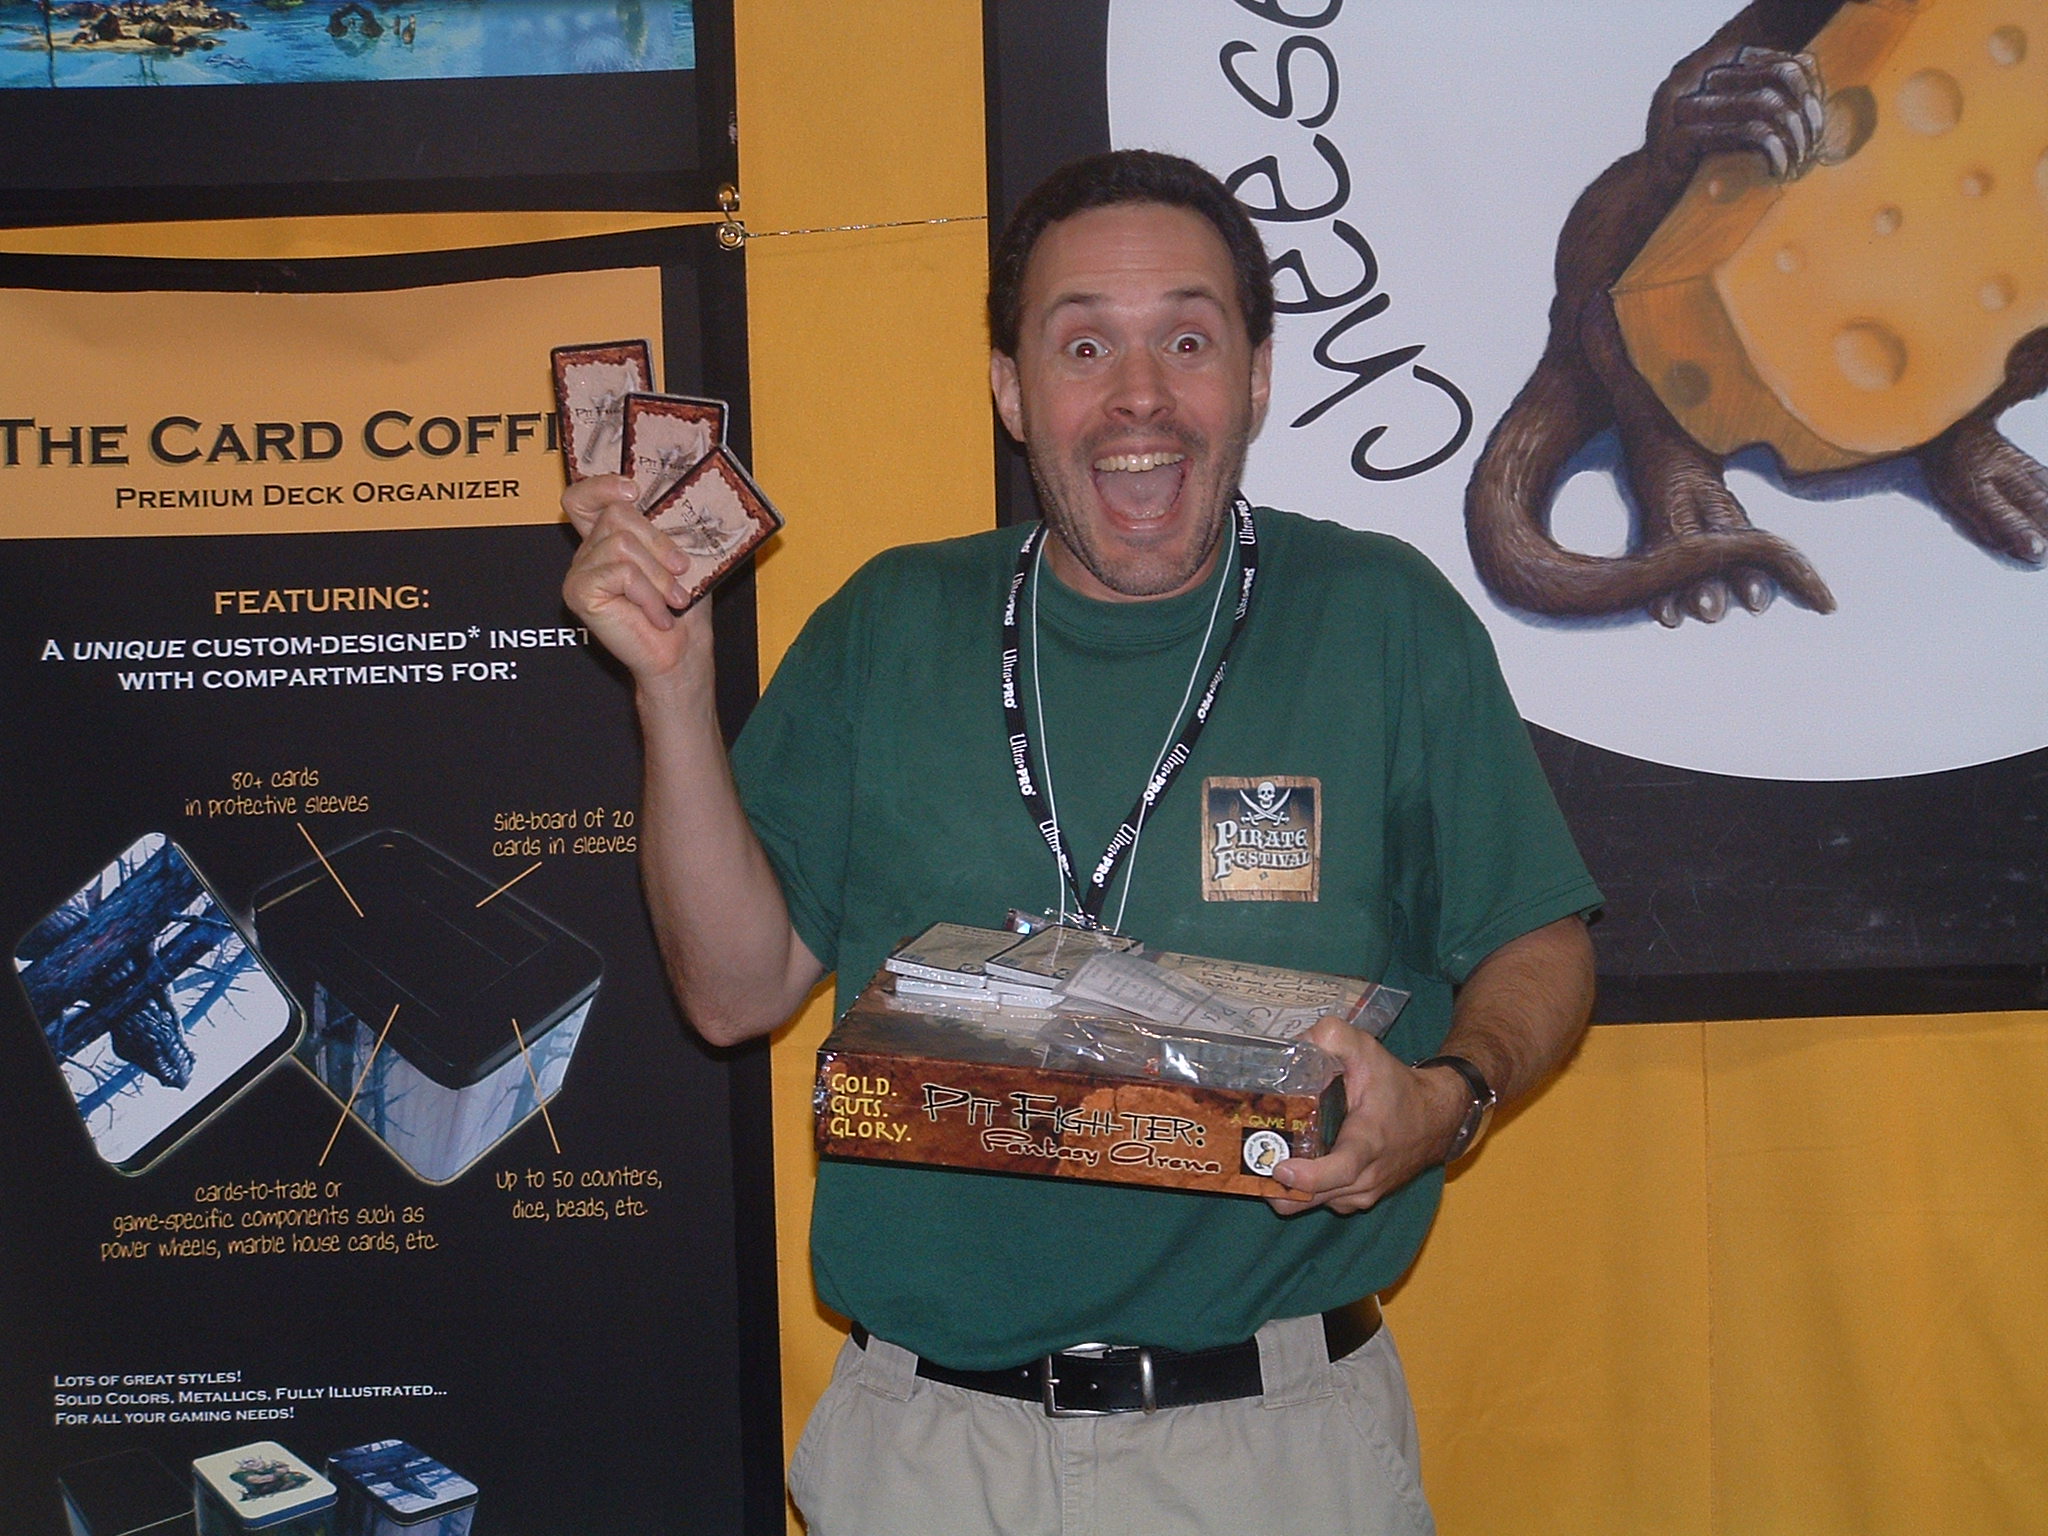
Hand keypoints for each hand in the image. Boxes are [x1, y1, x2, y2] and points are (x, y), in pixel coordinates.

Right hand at [561, 474, 710, 688]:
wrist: (681, 651)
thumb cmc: (682, 606)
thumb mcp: (680, 555)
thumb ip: (664, 526)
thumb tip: (671, 498)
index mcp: (608, 538)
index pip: (583, 498)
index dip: (601, 486)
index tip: (633, 491)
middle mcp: (588, 551)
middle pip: (617, 515)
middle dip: (658, 543)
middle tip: (681, 572)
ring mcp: (580, 571)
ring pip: (622, 544)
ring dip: (658, 576)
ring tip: (672, 601)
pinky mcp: (579, 592)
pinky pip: (621, 572)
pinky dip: (648, 594)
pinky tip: (657, 615)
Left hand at [1266, 1016, 1462, 1216]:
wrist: (1437, 1119)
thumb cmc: (1398, 1086)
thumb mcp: (1368, 1051)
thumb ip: (1334, 1037)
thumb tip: (1297, 1043)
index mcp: (1369, 1143)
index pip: (1340, 1170)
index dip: (1308, 1175)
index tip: (1280, 1167)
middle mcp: (1365, 1179)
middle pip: (1312, 1197)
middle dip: (1275, 1184)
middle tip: (1249, 1158)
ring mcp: (1361, 1195)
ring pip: (1310, 1204)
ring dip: (1284, 1187)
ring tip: (1261, 1157)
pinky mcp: (1356, 1201)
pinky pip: (1320, 1202)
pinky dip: (1299, 1189)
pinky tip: (1285, 1162)